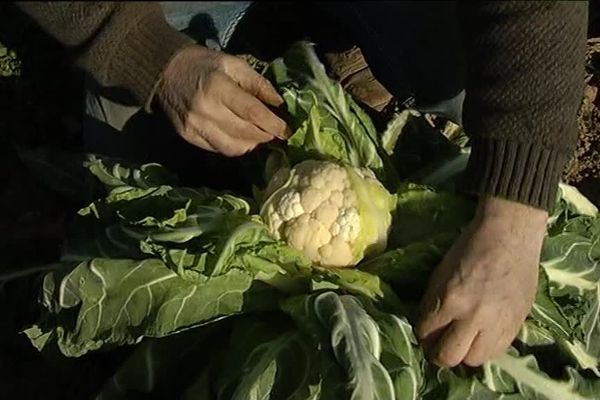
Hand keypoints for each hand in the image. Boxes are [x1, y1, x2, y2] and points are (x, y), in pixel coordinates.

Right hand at [157, 45, 289, 155]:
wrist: (165, 71)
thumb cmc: (204, 65)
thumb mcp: (233, 64)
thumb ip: (258, 83)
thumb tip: (279, 104)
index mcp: (218, 88)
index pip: (252, 113)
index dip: (273, 124)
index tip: (286, 130)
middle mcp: (205, 110)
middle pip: (244, 132)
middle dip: (265, 135)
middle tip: (275, 132)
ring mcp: (195, 126)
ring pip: (232, 147)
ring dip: (251, 144)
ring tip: (258, 136)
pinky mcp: (188, 136)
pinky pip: (218, 149)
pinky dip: (234, 147)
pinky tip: (240, 138)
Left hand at [415, 197, 547, 366]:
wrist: (510, 236)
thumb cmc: (470, 248)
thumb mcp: (441, 273)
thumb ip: (433, 302)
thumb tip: (426, 325)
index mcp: (451, 299)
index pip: (426, 332)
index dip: (422, 334)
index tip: (424, 332)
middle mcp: (474, 317)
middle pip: (448, 356)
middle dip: (438, 353)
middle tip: (438, 345)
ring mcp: (498, 324)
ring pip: (473, 360)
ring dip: (463, 354)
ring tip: (461, 342)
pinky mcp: (516, 325)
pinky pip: (496, 352)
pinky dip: (484, 348)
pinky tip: (480, 337)